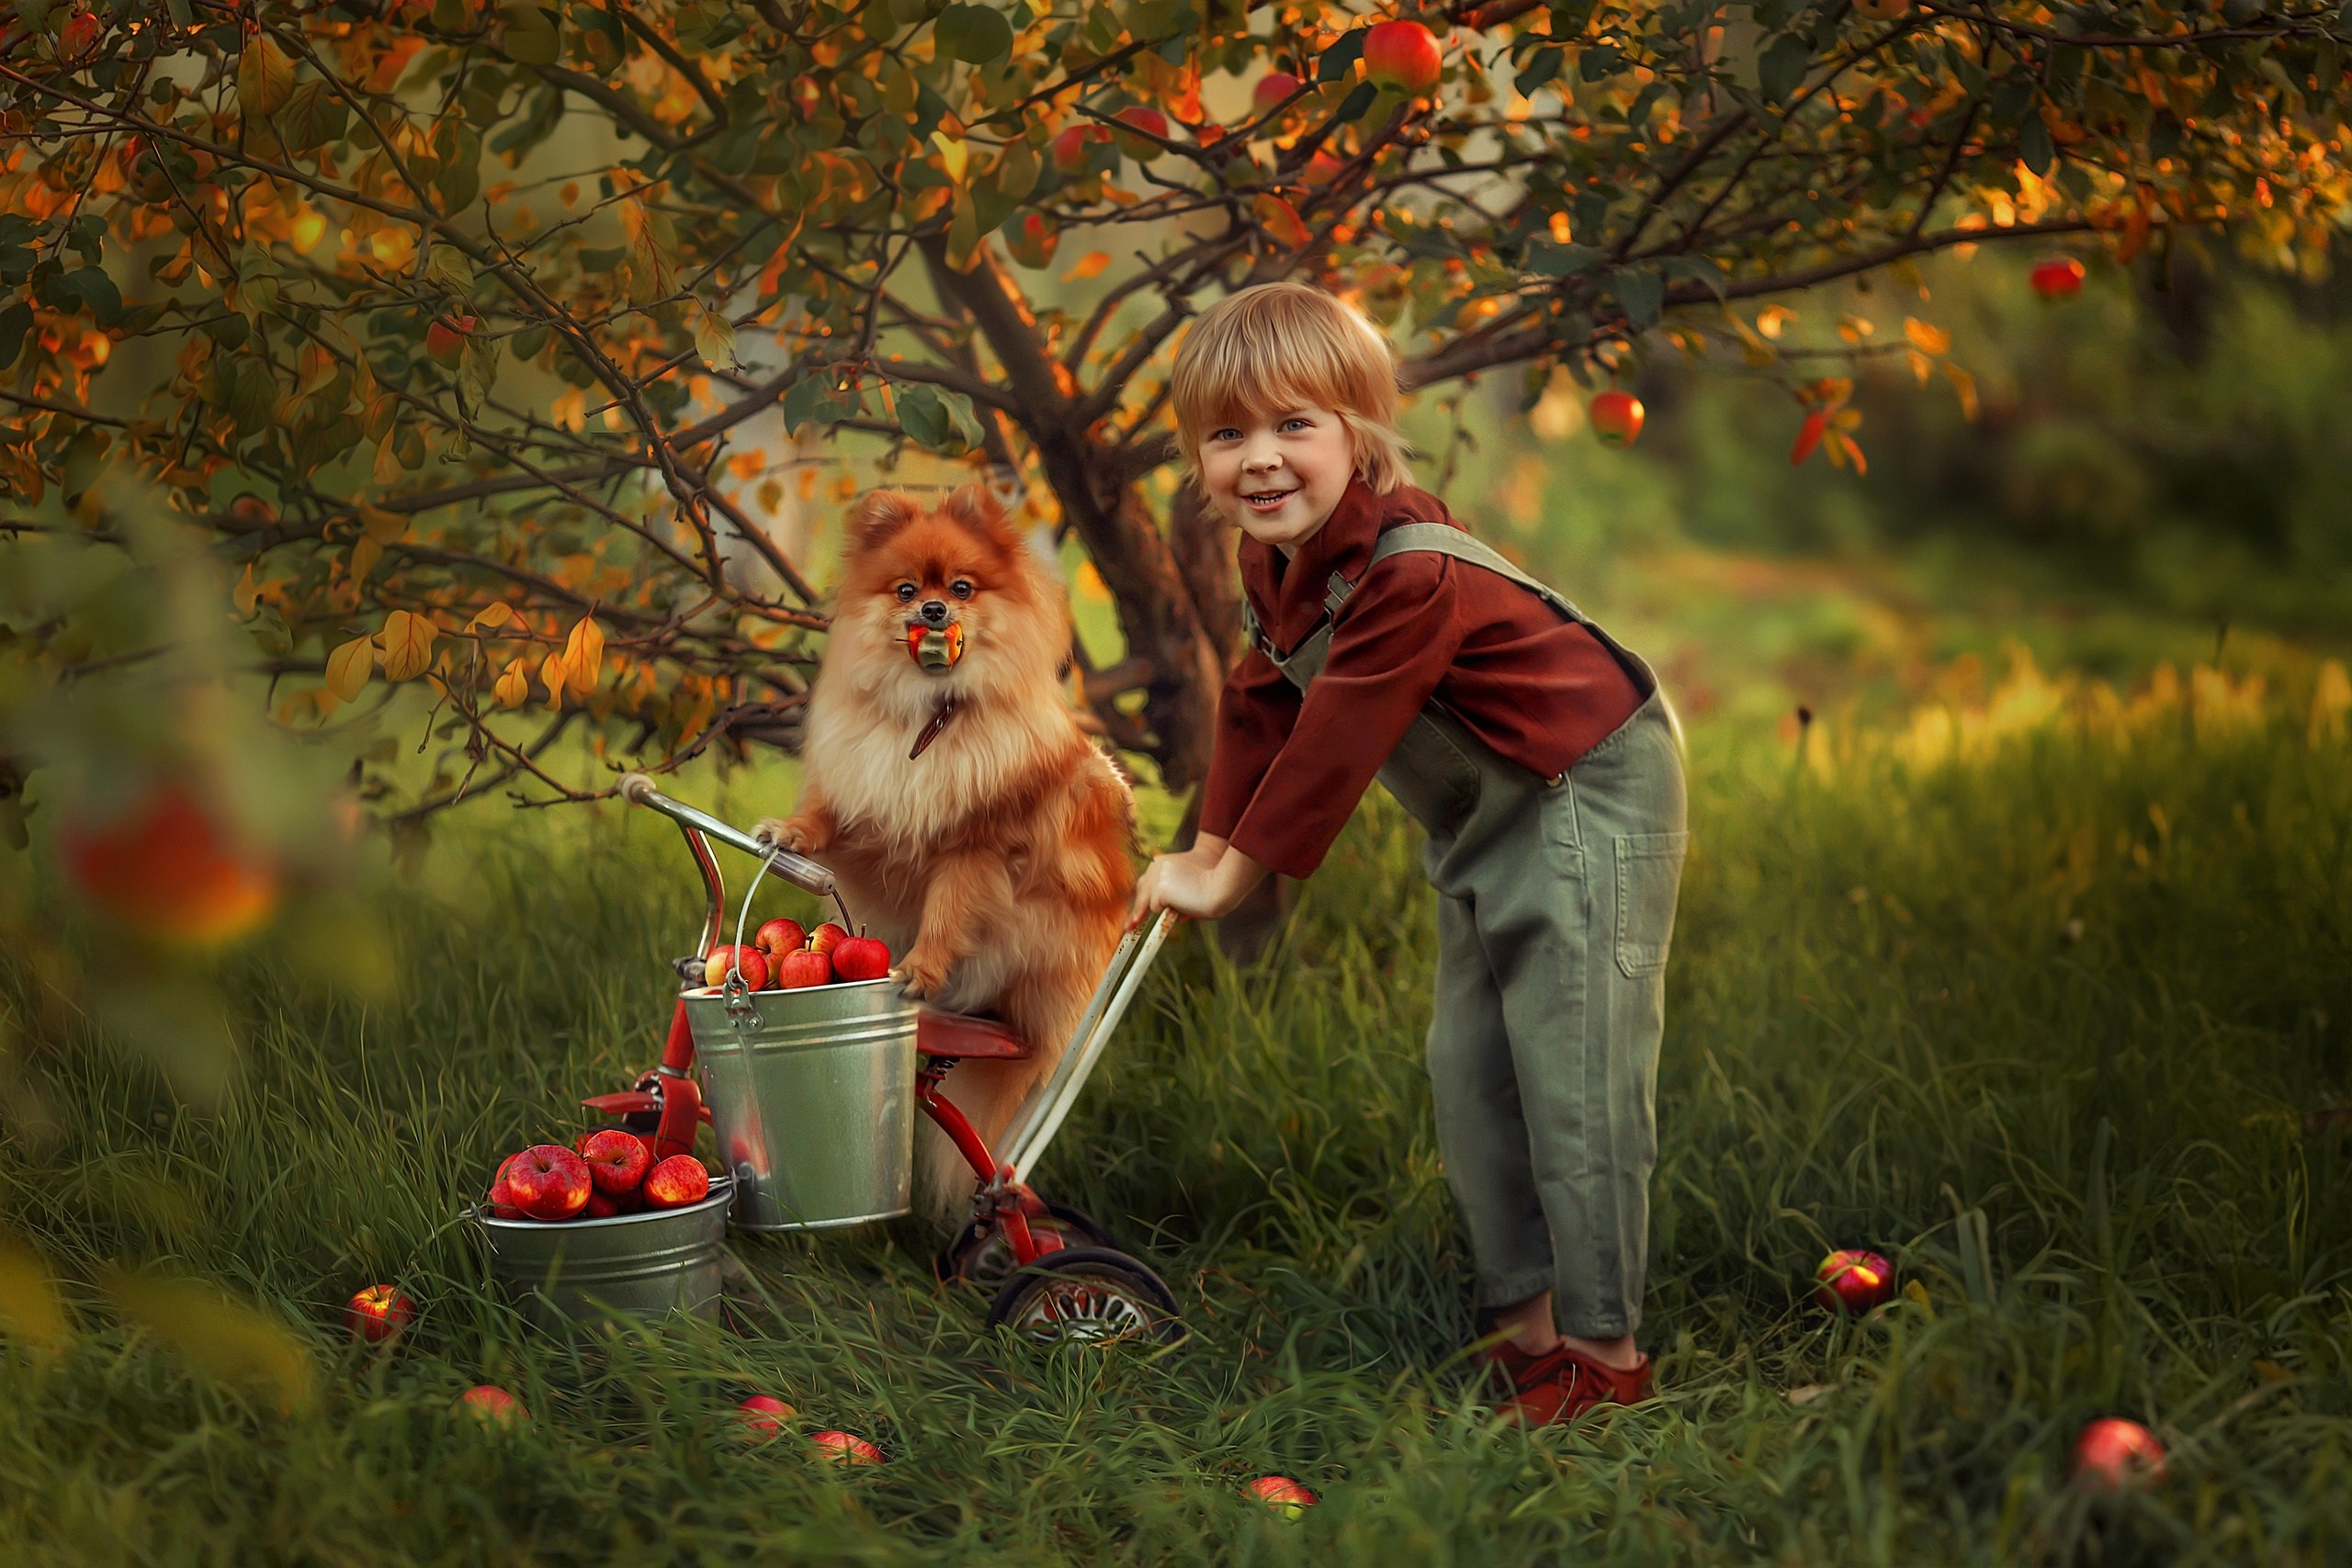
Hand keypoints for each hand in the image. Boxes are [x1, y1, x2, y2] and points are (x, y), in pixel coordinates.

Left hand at [1126, 843, 1268, 928]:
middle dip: (1136, 910)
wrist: (1220, 885)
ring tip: (1184, 904)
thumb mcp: (1191, 887)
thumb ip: (1178, 898)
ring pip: (1150, 902)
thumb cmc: (1214, 885)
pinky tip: (1183, 903)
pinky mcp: (1159, 888)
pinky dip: (1167, 912)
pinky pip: (1156, 908)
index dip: (1142, 897)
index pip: (1147, 881)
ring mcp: (1157, 876)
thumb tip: (1175, 917)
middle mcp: (1157, 865)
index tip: (1134, 914)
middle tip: (1128, 928)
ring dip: (1161, 909)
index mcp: (1164, 862)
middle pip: (1141, 890)